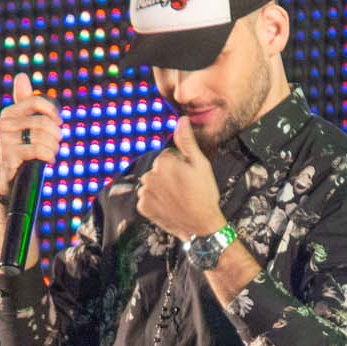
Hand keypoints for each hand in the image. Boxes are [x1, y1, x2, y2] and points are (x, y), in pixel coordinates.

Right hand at [0, 72, 62, 201]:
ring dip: (53, 147)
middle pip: (43, 121)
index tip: (58, 123)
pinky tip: (47, 161)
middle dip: (56, 135)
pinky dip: (48, 156)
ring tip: (51, 153)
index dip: (53, 112)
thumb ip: (25, 103)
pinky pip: (38, 150)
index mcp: (8, 114)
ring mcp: (3, 140)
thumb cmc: (22, 152)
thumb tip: (21, 76)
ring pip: (42, 136)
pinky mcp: (8, 155)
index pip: (37, 102)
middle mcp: (2, 124)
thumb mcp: (24, 126)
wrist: (11, 182)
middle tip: (56, 144)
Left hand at [136, 116, 226, 240]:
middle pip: (158, 169)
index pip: (168, 155)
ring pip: (152, 183)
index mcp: (163, 162)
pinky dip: (155, 201)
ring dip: (161, 188)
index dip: (180, 164)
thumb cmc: (204, 194)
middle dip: (169, 175)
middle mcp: (149, 175)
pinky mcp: (142, 207)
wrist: (201, 226)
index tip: (189, 176)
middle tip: (185, 188)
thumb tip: (181, 119)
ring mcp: (144, 193)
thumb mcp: (201, 164)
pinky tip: (168, 206)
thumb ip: (187, 141)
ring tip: (177, 198)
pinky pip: (146, 198)